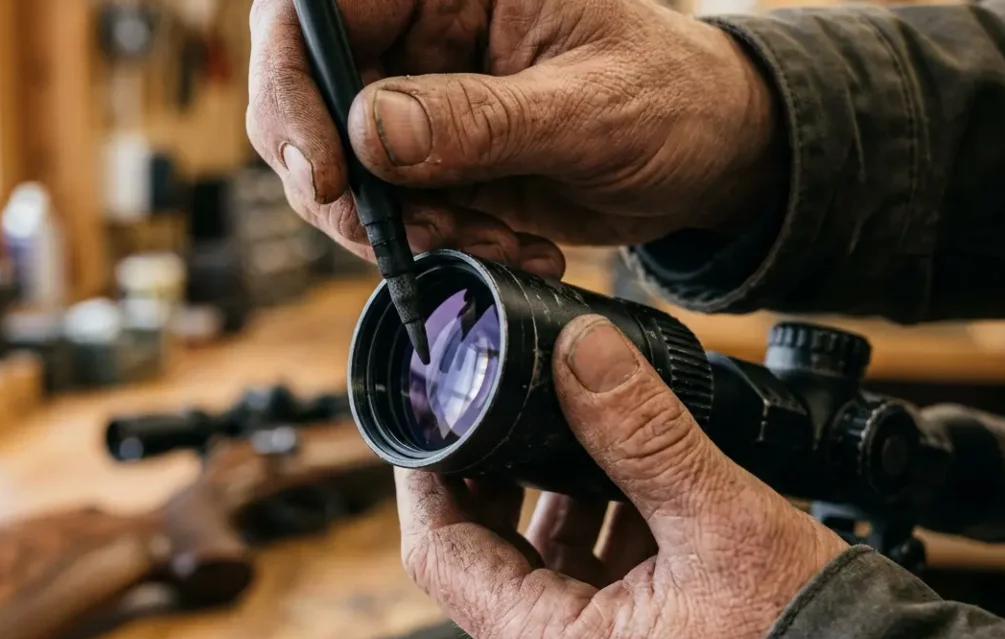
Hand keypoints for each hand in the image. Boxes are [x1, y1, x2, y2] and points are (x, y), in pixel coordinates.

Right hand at [248, 0, 784, 275]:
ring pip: (342, 167)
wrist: (711, 158)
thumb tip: (372, 134)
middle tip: (398, 238)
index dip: (293, 83)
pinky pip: (392, 212)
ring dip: (396, 227)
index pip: (318, 8)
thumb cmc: (676, 101)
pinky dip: (434, 247)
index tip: (325, 172)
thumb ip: (483, 119)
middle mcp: (421, 32)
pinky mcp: (435, 163)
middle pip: (310, 96)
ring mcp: (422, 101)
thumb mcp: (594, 108)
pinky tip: (507, 248)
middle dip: (339, 182)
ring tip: (485, 242)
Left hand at [396, 315, 846, 638]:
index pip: (444, 554)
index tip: (430, 418)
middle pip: (488, 556)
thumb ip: (644, 431)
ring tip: (581, 424)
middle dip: (500, 476)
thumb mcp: (721, 522)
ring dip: (559, 495)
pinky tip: (636, 478)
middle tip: (506, 404)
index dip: (427, 478)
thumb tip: (582, 350)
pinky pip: (596, 582)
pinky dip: (606, 527)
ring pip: (545, 565)